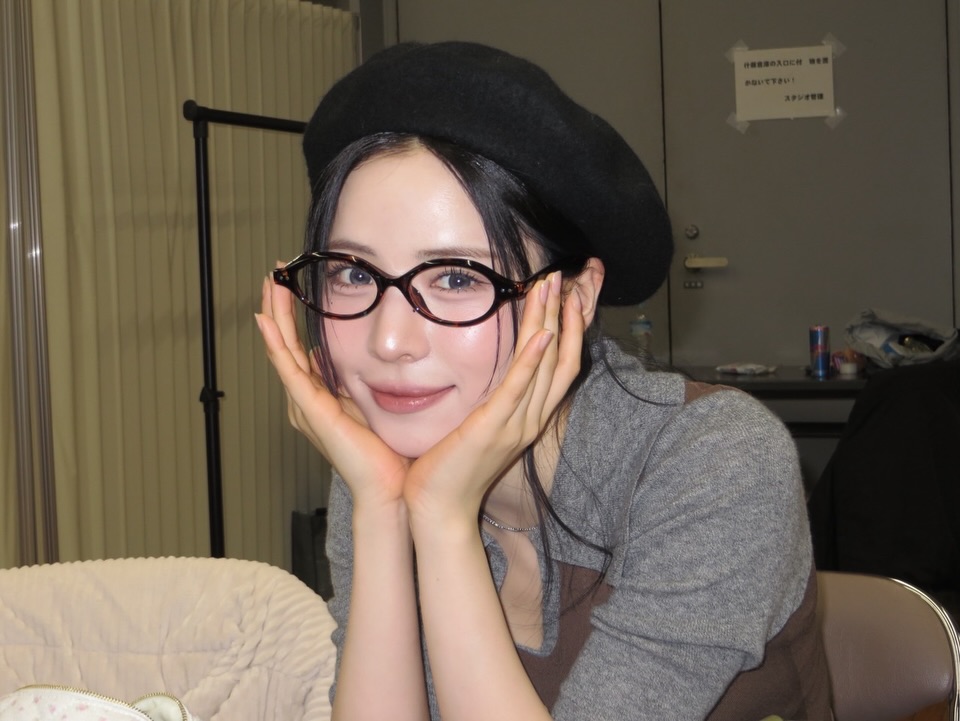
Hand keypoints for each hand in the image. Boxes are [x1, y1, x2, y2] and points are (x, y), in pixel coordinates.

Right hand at [256, 275, 410, 508]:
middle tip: (274, 275)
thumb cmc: (388, 455)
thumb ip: (356, 383)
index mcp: (321, 399)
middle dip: (279, 309)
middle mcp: (306, 401)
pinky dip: (276, 343)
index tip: (294, 287)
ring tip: (269, 285)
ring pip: (282, 351)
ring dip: (274, 317)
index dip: (294, 319)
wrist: (390, 489)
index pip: (301, 350)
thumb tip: (342, 356)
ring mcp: (305, 405)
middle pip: (286, 345)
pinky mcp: (310, 410)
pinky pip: (288, 369)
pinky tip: (267, 320)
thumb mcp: (371, 406)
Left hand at [402, 271, 584, 524]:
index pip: (560, 366)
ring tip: (551, 287)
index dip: (568, 329)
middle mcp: (530, 419)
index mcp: (528, 418)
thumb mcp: (478, 426)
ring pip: (543, 365)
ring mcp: (515, 424)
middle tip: (563, 276)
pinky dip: (532, 361)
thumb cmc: (451, 467)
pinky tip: (542, 334)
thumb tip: (487, 370)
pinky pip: (518, 389)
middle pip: (560, 359)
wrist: (439, 509)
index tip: (567, 295)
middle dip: (563, 314)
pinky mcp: (492, 428)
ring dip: (549, 322)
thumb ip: (490, 399)